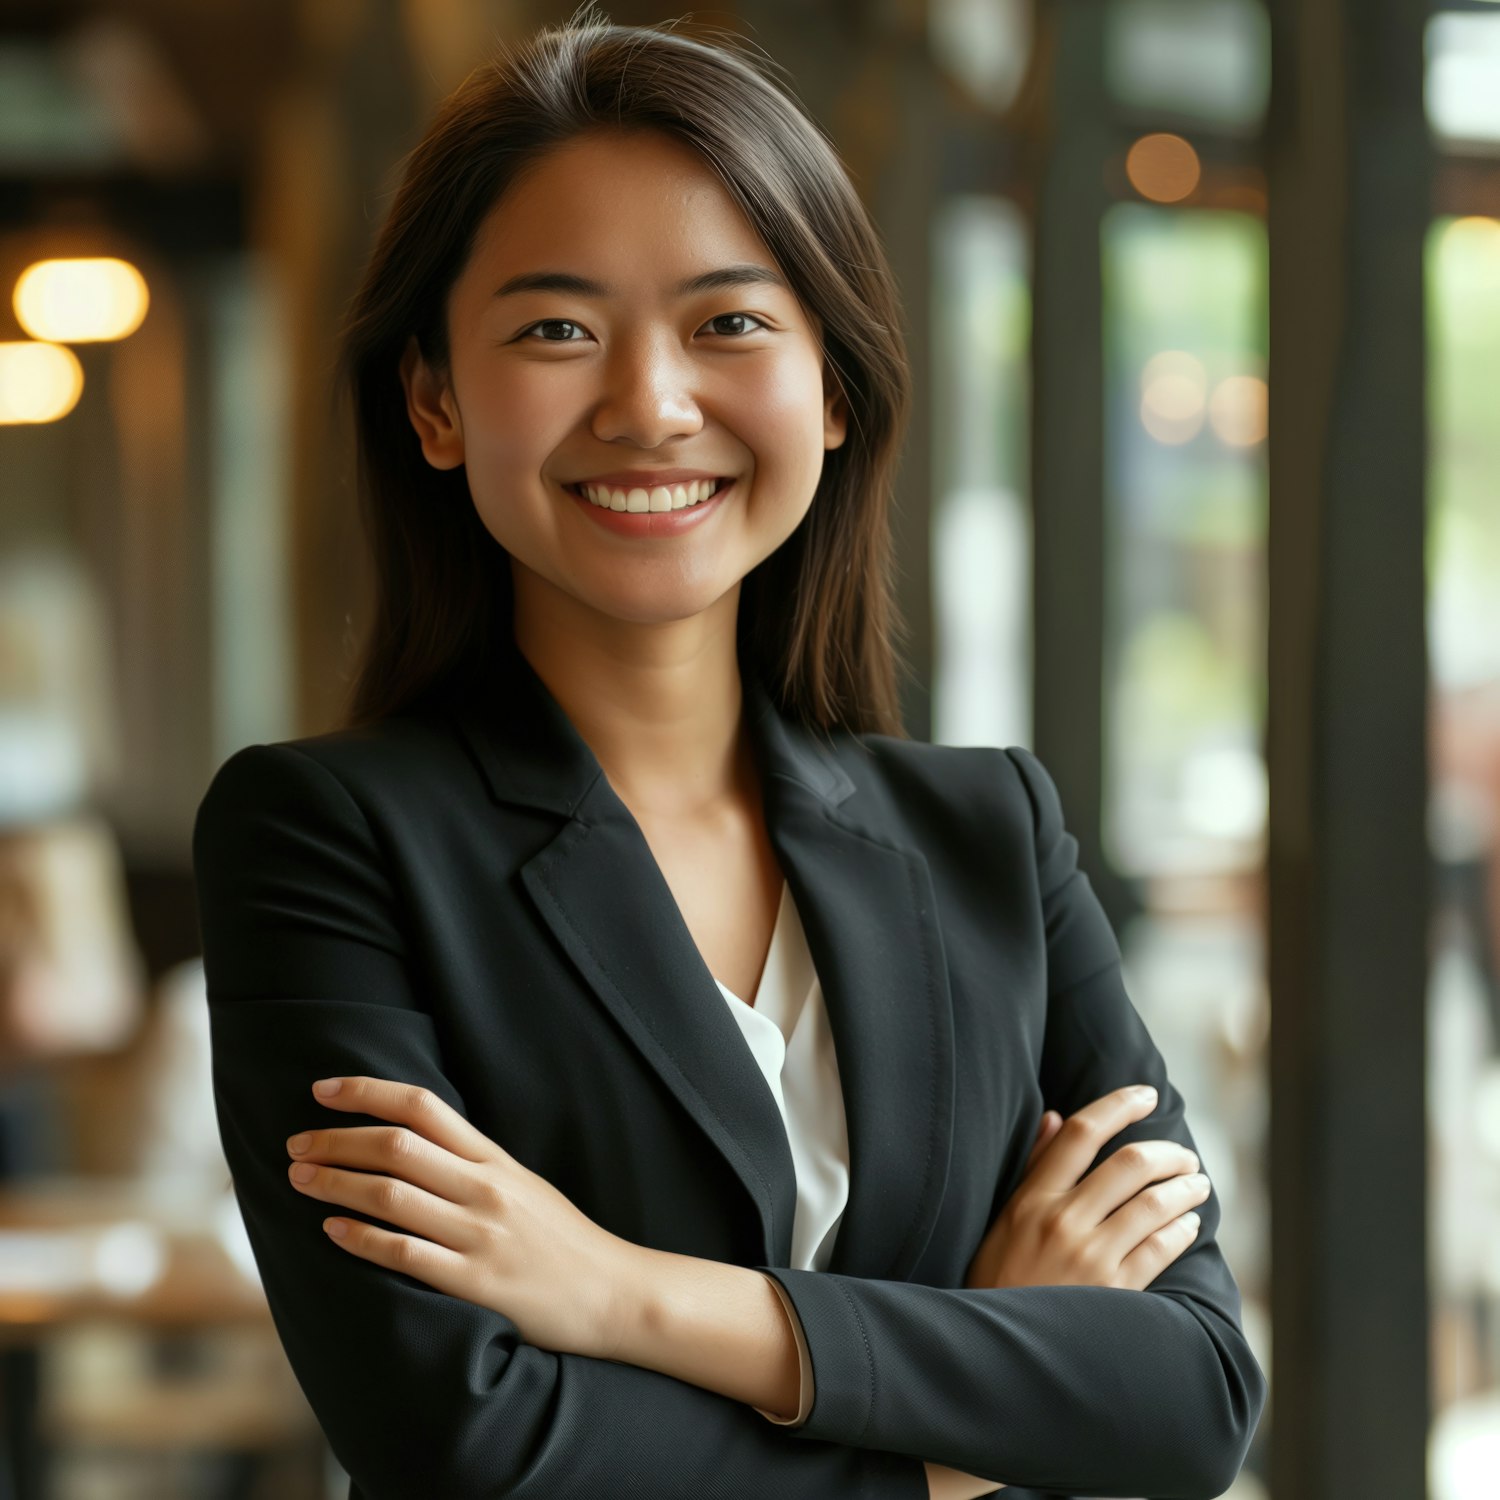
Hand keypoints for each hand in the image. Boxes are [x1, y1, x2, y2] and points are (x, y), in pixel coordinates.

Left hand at [285, 1075, 637, 1360]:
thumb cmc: (562, 1241)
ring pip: (393, 1195)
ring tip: (300, 1178)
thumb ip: (473, 1165)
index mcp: (495, 1160)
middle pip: (397, 1145)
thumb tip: (412, 1144)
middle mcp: (485, 1189)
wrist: (614, 1292)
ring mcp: (480, 1235)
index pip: (423, 1107)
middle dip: (338, 1139)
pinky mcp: (475, 1283)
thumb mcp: (523, 1185)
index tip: (323, 1089)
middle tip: (296, 1142)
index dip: (368, 1092)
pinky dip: (363, 1238)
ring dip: (337, 1182)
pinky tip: (332, 1231)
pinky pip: (406, 1255)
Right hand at [962, 1085, 1208, 1291]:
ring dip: (1185, 1189)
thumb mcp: (1005, 1218)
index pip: (1082, 1134)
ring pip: (1154, 1205)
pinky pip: (1160, 1249)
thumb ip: (1034, 1168)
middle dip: (1167, 1152)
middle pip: (1129, 1164)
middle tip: (1184, 1155)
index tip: (1146, 1095)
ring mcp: (1090, 1257)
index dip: (1119, 1106)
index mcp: (1032, 1198)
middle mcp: (1062, 1220)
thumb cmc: (999, 1279)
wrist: (998, 1349)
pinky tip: (1189, 1224)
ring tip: (1197, 1184)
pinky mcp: (1114, 1292)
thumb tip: (1058, 1119)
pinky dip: (1182, 1230)